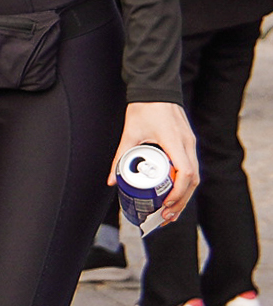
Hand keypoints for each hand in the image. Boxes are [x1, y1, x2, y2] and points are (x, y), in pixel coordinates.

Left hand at [114, 99, 200, 227]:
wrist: (156, 88)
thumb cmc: (143, 108)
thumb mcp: (128, 134)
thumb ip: (119, 158)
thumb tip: (111, 181)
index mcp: (175, 141)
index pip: (185, 173)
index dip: (178, 192)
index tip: (166, 205)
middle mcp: (188, 143)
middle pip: (193, 179)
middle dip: (182, 201)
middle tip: (167, 217)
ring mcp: (191, 143)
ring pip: (195, 174)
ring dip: (185, 194)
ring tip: (171, 211)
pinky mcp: (188, 142)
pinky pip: (192, 166)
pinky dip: (185, 183)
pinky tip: (175, 194)